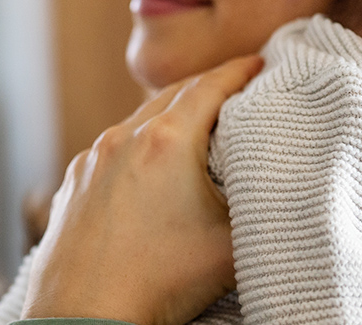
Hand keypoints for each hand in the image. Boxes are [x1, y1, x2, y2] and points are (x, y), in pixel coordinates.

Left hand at [21, 54, 263, 324]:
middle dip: (211, 84)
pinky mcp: (76, 182)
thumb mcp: (232, 243)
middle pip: (177, 93)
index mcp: (168, 142)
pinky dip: (143, 140)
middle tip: (239, 85)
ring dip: (175, 111)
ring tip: (201, 121)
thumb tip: (285, 188)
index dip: (241, 70)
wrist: (86, 320)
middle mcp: (126, 138)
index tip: (260, 62)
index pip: (213, 85)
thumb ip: (259, 205)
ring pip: (143, 117)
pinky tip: (153, 161)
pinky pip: (116, 145)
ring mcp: (94, 159)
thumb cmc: (159, 281)